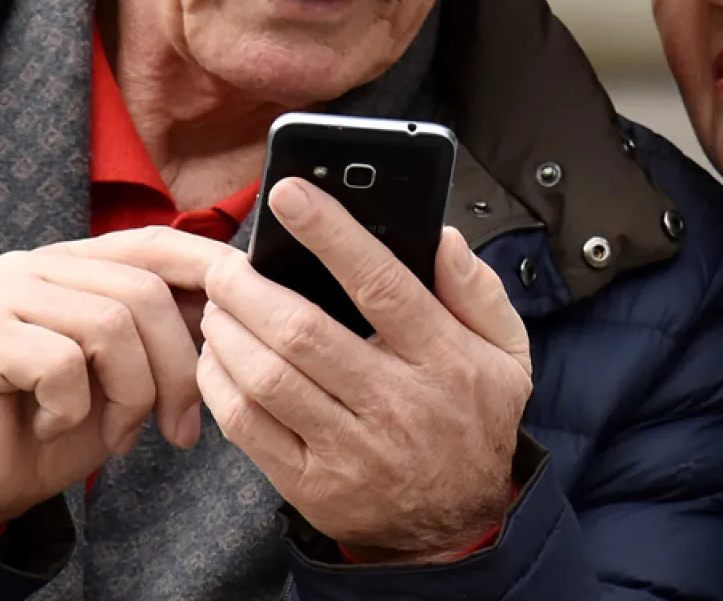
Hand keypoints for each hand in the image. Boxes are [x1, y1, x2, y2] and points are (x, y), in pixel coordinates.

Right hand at [0, 228, 239, 532]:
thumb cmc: (55, 424)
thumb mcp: (126, 375)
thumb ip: (166, 335)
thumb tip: (239, 309)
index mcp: (78, 263)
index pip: (157, 243)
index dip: (211, 269)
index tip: (253, 315)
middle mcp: (38, 265)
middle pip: (144, 292)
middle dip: (178, 369)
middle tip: (177, 428)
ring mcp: (3, 293)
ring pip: (111, 325)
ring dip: (131, 396)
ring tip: (118, 435)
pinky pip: (62, 363)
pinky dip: (73, 409)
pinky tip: (53, 427)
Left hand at [198, 178, 533, 562]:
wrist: (459, 528)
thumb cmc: (472, 424)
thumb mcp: (506, 355)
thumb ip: (478, 290)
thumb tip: (442, 237)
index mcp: (444, 360)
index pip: (382, 283)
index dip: (331, 233)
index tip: (290, 193)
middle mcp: (397, 405)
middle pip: (305, 332)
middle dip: (250, 287)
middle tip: (225, 262)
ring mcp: (352, 450)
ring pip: (269, 378)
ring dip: (228, 331)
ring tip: (216, 303)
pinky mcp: (313, 486)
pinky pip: (249, 427)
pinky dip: (220, 383)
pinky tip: (216, 354)